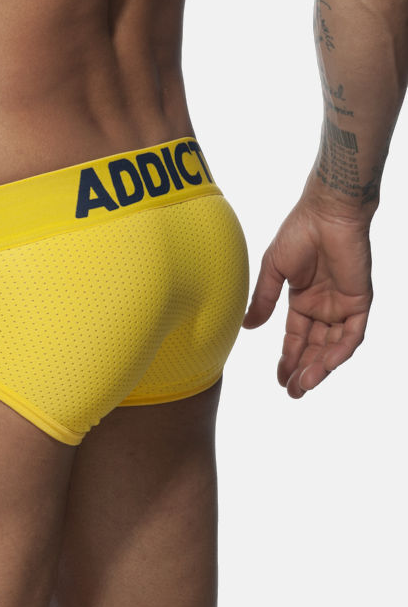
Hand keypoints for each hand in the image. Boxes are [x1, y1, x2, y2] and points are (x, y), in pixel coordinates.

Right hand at [243, 197, 372, 397]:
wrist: (326, 213)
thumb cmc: (298, 233)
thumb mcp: (273, 270)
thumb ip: (263, 300)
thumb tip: (247, 327)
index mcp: (303, 299)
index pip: (296, 337)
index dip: (288, 358)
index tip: (279, 378)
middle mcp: (324, 306)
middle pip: (315, 347)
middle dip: (304, 371)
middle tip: (292, 393)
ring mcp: (343, 305)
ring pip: (333, 346)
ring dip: (321, 367)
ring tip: (304, 385)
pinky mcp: (360, 301)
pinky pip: (353, 334)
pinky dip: (341, 351)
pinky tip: (326, 365)